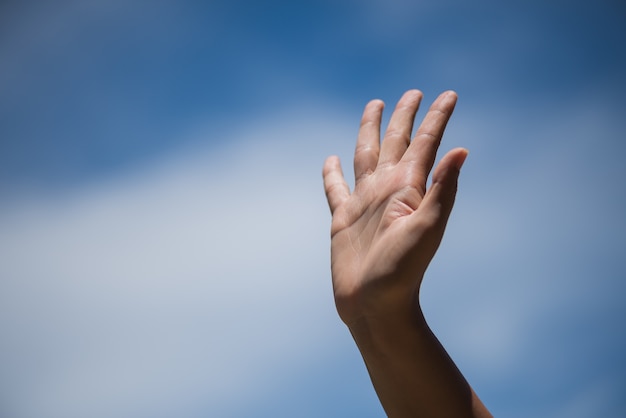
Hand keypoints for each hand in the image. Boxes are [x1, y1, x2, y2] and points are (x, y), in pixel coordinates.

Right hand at [323, 90, 467, 325]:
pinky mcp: (343, 218)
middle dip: (403, 116)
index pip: (425, 144)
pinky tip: (331, 160)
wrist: (375, 304)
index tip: (447, 95)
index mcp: (408, 188)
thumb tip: (461, 151)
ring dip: (370, 131)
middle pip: (394, 141)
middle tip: (411, 93)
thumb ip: (441, 189)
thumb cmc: (403, 271)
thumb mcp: (427, 228)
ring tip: (373, 107)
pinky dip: (332, 174)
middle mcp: (386, 189)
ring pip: (365, 155)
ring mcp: (364, 202)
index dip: (436, 118)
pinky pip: (336, 189)